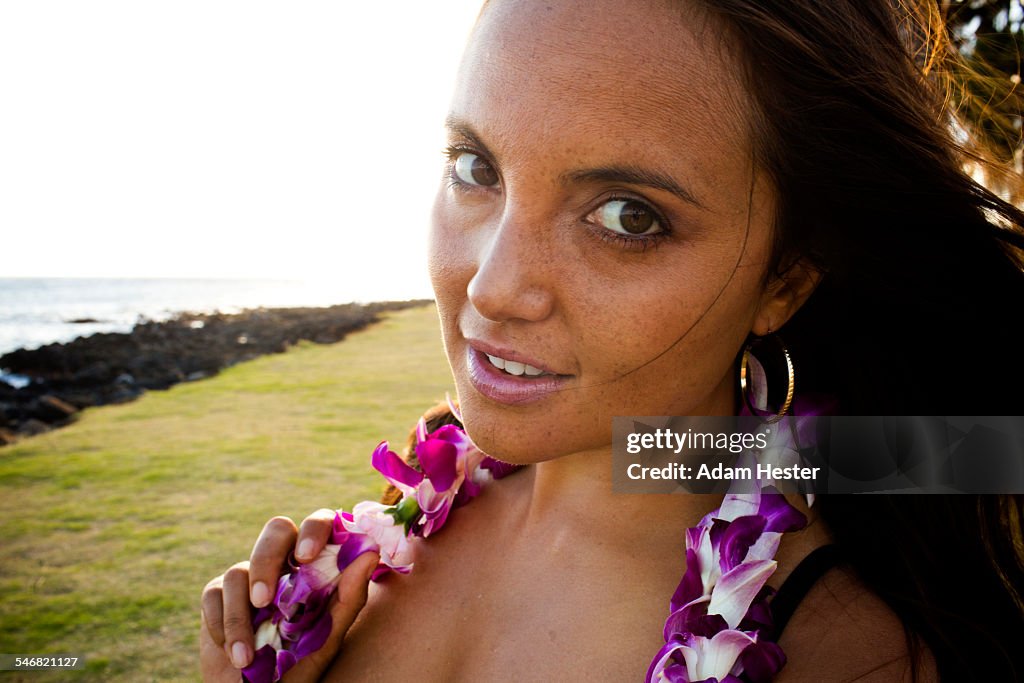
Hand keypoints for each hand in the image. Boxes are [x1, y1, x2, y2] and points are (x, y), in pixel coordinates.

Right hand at [200, 510, 378, 681]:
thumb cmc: (301, 666)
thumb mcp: (329, 637)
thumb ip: (349, 597)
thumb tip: (370, 553)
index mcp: (315, 566)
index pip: (318, 524)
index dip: (314, 528)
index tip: (307, 557)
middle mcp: (283, 564)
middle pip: (276, 530)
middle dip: (267, 562)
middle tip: (266, 600)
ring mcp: (249, 578)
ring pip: (239, 571)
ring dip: (239, 617)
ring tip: (246, 657)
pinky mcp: (217, 596)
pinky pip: (214, 595)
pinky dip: (221, 627)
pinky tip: (233, 655)